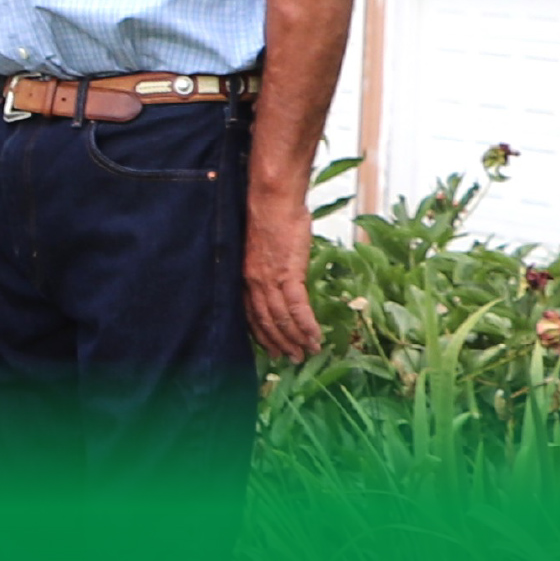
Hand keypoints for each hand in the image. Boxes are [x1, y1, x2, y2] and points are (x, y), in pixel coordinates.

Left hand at [243, 189, 323, 365]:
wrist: (273, 201)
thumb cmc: (269, 218)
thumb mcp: (261, 247)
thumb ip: (266, 265)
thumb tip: (279, 274)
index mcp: (245, 276)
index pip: (250, 313)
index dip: (261, 333)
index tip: (270, 347)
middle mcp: (253, 282)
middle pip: (265, 320)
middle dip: (278, 342)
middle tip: (291, 359)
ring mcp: (269, 279)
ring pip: (281, 318)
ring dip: (295, 338)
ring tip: (307, 352)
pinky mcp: (288, 274)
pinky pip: (297, 307)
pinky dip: (306, 325)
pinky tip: (315, 337)